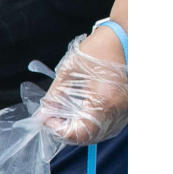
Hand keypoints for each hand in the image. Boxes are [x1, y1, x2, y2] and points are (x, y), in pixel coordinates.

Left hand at [38, 30, 126, 144]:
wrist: (126, 35)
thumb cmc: (97, 49)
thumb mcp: (68, 73)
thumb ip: (54, 98)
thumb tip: (43, 115)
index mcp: (104, 103)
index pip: (79, 134)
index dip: (58, 130)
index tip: (49, 118)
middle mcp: (119, 111)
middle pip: (89, 137)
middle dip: (67, 131)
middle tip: (54, 118)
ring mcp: (127, 111)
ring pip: (100, 134)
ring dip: (80, 129)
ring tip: (65, 115)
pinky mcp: (129, 108)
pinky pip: (109, 125)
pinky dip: (93, 124)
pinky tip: (81, 112)